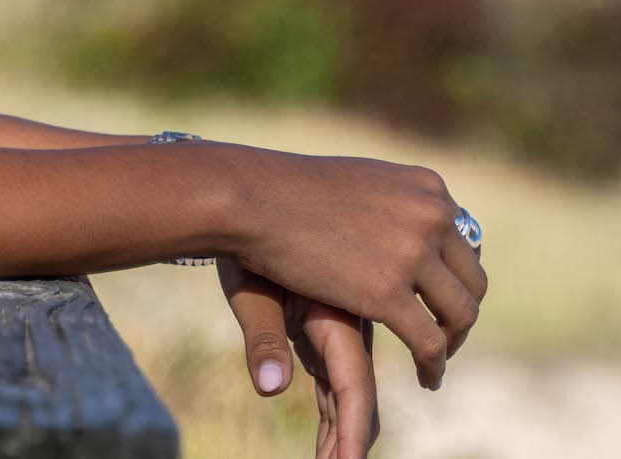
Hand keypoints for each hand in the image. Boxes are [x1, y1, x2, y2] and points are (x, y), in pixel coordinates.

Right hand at [212, 148, 486, 390]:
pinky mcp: (388, 292)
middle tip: (444, 339)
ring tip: (435, 362)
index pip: (465, 243)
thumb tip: (408, 219)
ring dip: (452, 344)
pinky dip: (433, 365)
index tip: (442, 304)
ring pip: (460, 314)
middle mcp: (432, 215)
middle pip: (472, 280)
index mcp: (429, 188)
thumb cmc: (292, 191)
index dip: (456, 280)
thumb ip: (393, 206)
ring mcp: (413, 252)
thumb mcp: (362, 183)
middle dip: (461, 316)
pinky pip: (429, 341)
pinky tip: (426, 377)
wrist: (255, 197)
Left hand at [223, 257, 380, 458]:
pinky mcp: (359, 286)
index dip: (351, 432)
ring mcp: (367, 295)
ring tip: (329, 443)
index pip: (355, 389)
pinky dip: (355, 376)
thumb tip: (272, 388)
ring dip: (353, 410)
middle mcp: (365, 303)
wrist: (253, 186)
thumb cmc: (247, 240)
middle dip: (351, 430)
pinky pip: (372, 337)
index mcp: (338, 311)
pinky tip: (340, 395)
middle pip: (364, 386)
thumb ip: (264, 339)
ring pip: (373, 367)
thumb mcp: (250, 290)